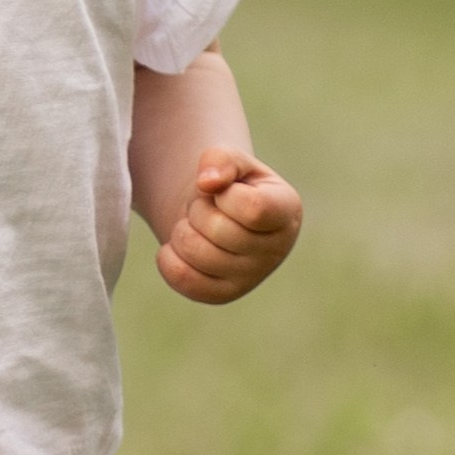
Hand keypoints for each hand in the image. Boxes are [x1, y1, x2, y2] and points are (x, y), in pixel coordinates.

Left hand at [156, 144, 301, 306]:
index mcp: (286, 212)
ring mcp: (251, 277)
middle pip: (218, 230)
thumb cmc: (231, 185)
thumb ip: (222, 160)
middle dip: (198, 209)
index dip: (225, 195)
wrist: (220, 216)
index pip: (252, 209)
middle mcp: (276, 250)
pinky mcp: (224, 295)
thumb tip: (206, 182)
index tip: (224, 191)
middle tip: (204, 207)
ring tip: (194, 225)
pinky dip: (168, 257)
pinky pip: (182, 278)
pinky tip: (178, 245)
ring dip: (182, 230)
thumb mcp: (232, 162)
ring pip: (196, 252)